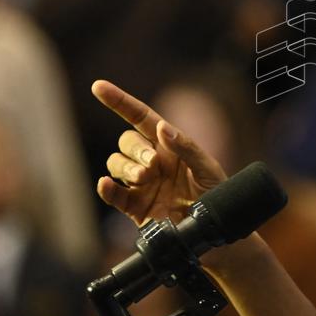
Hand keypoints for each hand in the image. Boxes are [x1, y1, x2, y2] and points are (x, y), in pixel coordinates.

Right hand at [92, 79, 226, 226]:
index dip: (120, 102)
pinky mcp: (134, 206)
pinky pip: (113, 193)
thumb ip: (187, 147)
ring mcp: (141, 183)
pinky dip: (106, 188)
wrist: (214, 229)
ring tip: (144, 178)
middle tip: (152, 164)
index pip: (140, 117)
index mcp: (169, 145)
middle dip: (135, 148)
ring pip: (116, 163)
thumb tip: (162, 127)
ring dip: (125, 167)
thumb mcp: (208, 167)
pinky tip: (105, 185)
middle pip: (127, 141)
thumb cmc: (217, 194)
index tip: (99, 87)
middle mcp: (152, 160)